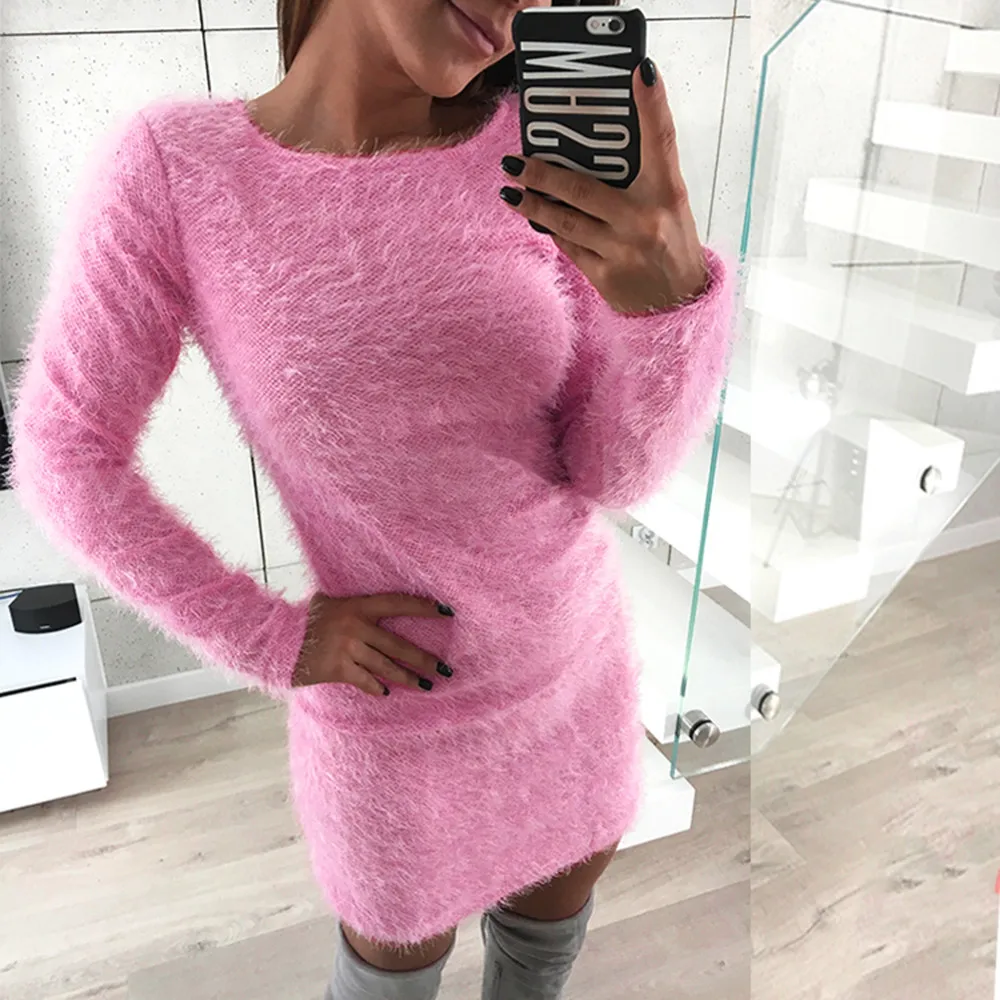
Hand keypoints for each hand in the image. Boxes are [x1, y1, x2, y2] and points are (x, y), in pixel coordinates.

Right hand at [291, 592, 454, 695]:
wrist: (280, 640)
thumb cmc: (306, 619)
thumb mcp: (330, 602)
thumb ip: (354, 605)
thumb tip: (378, 606)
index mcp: (358, 606)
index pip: (398, 603)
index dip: (423, 607)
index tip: (446, 612)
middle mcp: (357, 627)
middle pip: (399, 645)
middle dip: (424, 659)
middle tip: (445, 668)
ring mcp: (349, 649)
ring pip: (387, 667)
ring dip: (409, 678)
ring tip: (427, 685)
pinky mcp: (339, 669)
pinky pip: (366, 681)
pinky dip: (378, 688)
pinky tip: (388, 693)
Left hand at [499, 58, 706, 314]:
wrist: (678, 306)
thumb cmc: (673, 247)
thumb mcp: (671, 206)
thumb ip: (644, 178)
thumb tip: (595, 150)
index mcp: (668, 194)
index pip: (661, 139)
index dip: (652, 103)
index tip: (638, 70)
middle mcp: (644, 220)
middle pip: (582, 187)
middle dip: (542, 173)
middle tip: (515, 160)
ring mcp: (622, 250)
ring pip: (565, 219)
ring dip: (533, 203)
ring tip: (510, 190)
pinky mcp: (605, 276)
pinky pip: (568, 246)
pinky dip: (551, 229)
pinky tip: (534, 216)